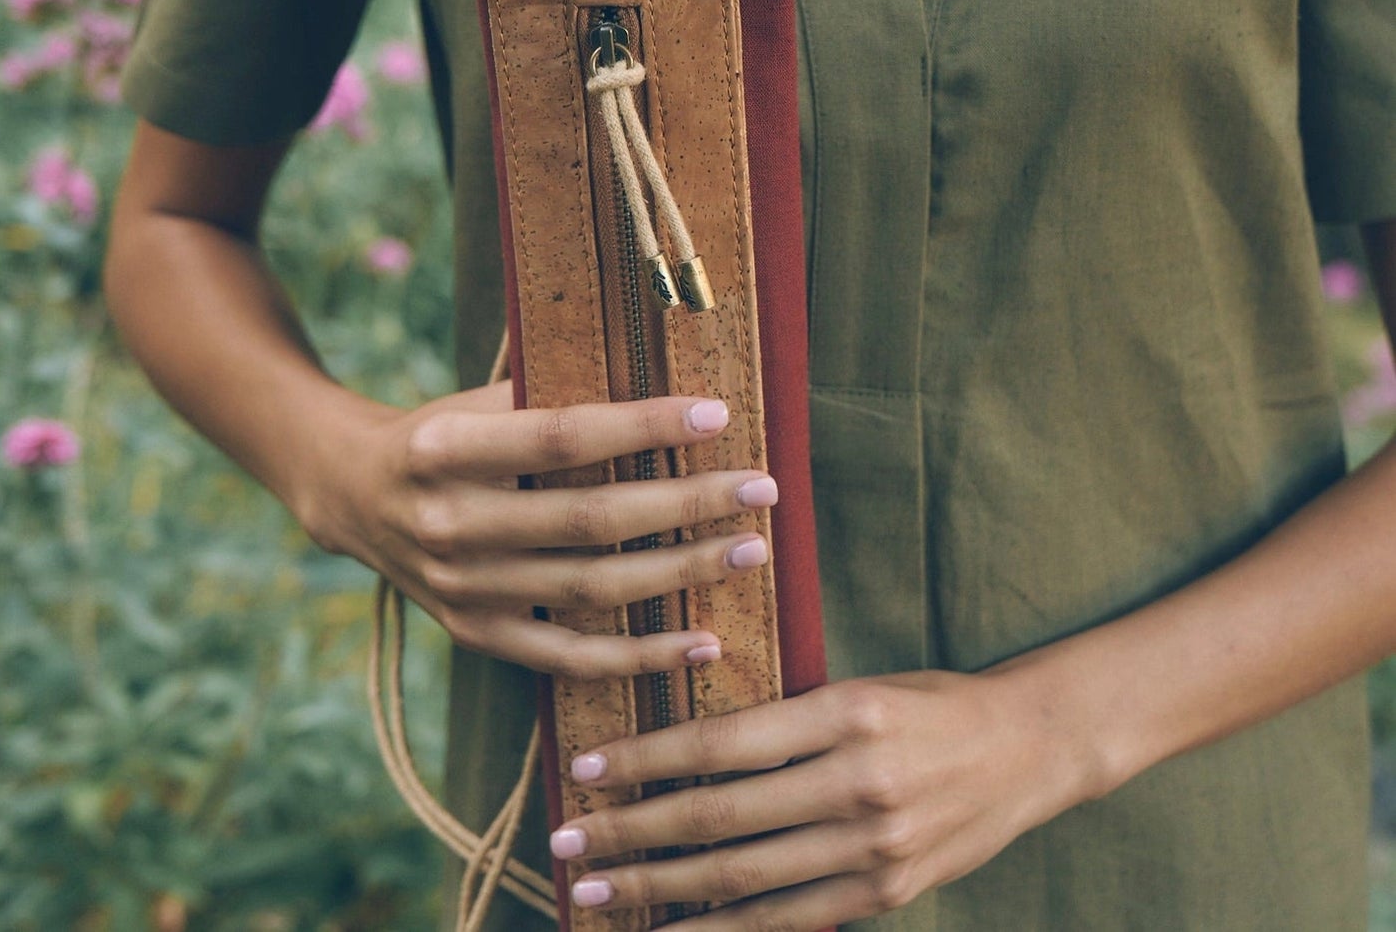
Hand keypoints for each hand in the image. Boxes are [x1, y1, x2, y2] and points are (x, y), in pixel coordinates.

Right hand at [295, 380, 779, 677]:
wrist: (351, 494)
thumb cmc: (440, 432)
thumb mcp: (476, 399)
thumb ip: (550, 400)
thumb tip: (663, 396)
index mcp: (446, 448)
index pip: (562, 437)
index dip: (643, 427)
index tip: (716, 414)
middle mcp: (451, 523)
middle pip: (591, 519)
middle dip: (687, 504)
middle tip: (761, 489)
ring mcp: (463, 588)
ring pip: (592, 589)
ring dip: (681, 572)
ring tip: (750, 550)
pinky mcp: (476, 633)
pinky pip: (570, 656)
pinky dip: (640, 656)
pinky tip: (704, 641)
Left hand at [547, 667, 1105, 926]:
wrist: (1026, 749)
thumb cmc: (928, 703)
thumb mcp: (858, 686)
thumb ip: (784, 719)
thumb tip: (687, 744)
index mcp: (846, 714)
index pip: (723, 744)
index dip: (648, 759)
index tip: (589, 768)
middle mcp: (858, 784)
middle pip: (720, 818)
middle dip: (632, 834)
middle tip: (567, 842)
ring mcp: (873, 848)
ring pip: (743, 878)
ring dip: (660, 890)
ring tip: (596, 891)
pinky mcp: (885, 894)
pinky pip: (788, 922)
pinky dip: (723, 931)